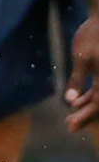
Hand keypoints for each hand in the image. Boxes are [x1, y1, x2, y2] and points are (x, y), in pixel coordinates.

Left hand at [64, 15, 98, 130]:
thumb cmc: (92, 34)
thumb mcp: (81, 57)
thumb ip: (77, 80)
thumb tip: (70, 101)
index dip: (85, 117)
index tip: (71, 127)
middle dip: (86, 116)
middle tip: (69, 127)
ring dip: (87, 108)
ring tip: (70, 118)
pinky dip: (90, 97)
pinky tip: (76, 103)